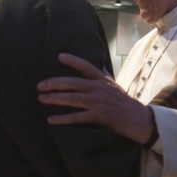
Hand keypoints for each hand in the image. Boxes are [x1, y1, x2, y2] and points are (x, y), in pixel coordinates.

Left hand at [37, 54, 152, 143]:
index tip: (60, 56)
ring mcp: (99, 102)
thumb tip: (98, 62)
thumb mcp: (114, 85)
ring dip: (55, 98)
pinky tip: (51, 120)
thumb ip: (103, 74)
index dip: (73, 61)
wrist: (136, 119)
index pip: (86, 67)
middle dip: (55, 83)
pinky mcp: (98, 116)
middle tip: (39, 85)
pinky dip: (63, 118)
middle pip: (73, 83)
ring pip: (73, 98)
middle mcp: (99, 89)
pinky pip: (77, 117)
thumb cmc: (124, 102)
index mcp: (102, 80)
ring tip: (41, 98)